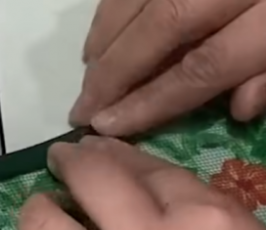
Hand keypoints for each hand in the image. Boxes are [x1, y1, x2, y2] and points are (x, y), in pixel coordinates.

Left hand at [0, 137, 265, 229]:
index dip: (116, 156)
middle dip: (72, 163)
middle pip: (92, 181)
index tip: (98, 153)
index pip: (146, 169)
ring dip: (37, 211)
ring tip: (39, 213)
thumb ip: (208, 220)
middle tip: (62, 163)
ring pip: (46, 227)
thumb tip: (156, 200)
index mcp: (205, 221)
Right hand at [70, 0, 265, 135]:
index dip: (150, 101)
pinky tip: (103, 30)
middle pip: (160, 29)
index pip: (202, 66)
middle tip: (80, 111)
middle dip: (112, 75)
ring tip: (87, 74)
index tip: (107, 127)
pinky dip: (113, 7)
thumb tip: (240, 108)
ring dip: (106, 38)